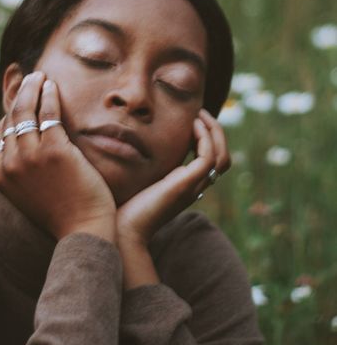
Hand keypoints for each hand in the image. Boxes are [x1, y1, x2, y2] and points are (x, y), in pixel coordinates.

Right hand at [0, 71, 115, 241]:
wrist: (83, 231)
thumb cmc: (61, 214)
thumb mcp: (28, 194)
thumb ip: (21, 172)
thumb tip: (20, 151)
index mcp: (1, 176)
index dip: (8, 114)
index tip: (19, 102)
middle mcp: (11, 164)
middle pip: (10, 118)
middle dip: (19, 94)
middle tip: (29, 79)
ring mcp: (31, 156)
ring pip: (26, 110)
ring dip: (32, 88)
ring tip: (40, 77)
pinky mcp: (54, 149)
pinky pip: (48, 113)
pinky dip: (49, 95)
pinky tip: (52, 86)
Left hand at [116, 109, 229, 285]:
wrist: (121, 232)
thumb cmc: (122, 207)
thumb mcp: (139, 180)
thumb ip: (145, 165)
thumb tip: (131, 144)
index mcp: (186, 186)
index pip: (211, 161)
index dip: (207, 137)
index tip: (193, 118)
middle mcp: (194, 187)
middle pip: (223, 158)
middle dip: (216, 132)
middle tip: (201, 112)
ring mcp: (192, 187)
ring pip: (221, 157)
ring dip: (214, 131)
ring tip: (199, 114)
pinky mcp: (185, 185)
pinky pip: (208, 157)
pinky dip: (204, 137)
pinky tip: (192, 124)